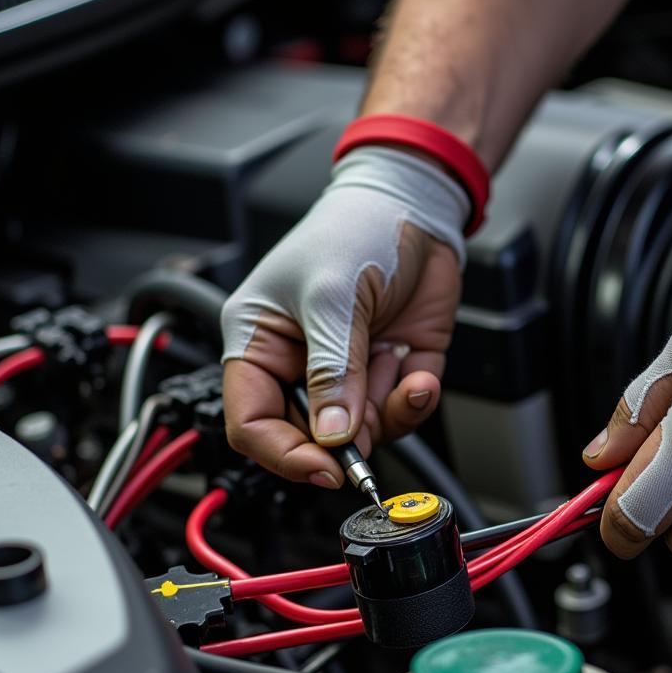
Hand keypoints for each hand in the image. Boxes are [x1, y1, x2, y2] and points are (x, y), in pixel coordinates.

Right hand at [220, 145, 467, 487]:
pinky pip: (399, 412)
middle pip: (308, 438)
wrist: (417, 206)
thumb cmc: (355, 229)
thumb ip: (332, 370)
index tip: (323, 467)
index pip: (252, 422)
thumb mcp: (332, 297)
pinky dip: (414, 402)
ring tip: (401, 374)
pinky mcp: (391, 371)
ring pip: (361, 433)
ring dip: (386, 414)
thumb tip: (331, 435)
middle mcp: (301, 365)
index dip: (283, 454)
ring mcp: (349, 372)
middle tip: (368, 429)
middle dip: (343, 441)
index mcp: (259, 343)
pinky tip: (419, 376)